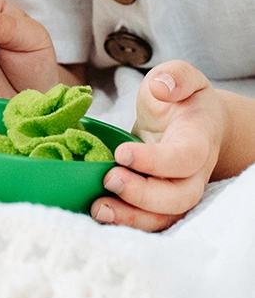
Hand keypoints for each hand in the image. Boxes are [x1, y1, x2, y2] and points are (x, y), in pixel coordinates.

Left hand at [91, 60, 224, 230]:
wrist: (194, 121)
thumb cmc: (183, 98)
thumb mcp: (181, 76)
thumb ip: (176, 75)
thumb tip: (161, 87)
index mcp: (198, 139)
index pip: (184, 158)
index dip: (155, 161)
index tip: (121, 153)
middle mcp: (193, 172)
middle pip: (178, 197)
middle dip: (142, 195)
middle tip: (109, 180)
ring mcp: (179, 189)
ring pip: (164, 216)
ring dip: (132, 217)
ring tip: (100, 208)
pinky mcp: (161, 200)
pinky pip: (150, 220)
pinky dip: (127, 222)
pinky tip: (100, 213)